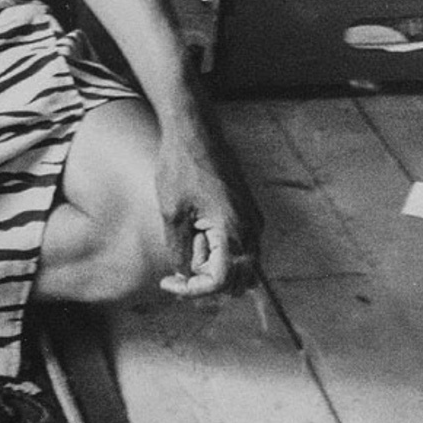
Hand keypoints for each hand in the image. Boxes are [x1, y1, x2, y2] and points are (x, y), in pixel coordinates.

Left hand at [154, 111, 261, 297]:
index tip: (168, 284)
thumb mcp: (171, 214)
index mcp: (233, 231)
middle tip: (177, 272)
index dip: (193, 290)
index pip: (219, 282)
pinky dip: (221, 255)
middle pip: (238, 282)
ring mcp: (254, 221)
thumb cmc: (181, 167)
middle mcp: (251, 230)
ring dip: (215, 270)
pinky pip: (241, 248)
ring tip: (187, 252)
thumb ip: (180, 251)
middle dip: (207, 283)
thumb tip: (185, 276)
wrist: (196, 131)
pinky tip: (196, 239)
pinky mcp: (249, 213)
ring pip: (242, 267)